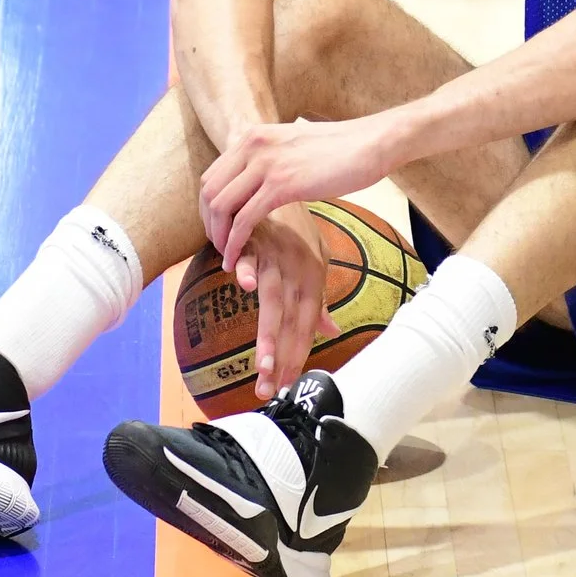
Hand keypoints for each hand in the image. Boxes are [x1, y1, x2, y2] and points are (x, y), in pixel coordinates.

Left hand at [201, 114, 402, 270]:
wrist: (371, 143)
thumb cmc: (342, 149)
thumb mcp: (296, 145)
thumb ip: (275, 156)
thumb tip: (267, 172)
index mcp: (254, 136)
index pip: (212, 175)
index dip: (208, 207)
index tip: (218, 228)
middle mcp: (253, 146)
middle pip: (209, 191)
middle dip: (209, 224)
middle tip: (219, 246)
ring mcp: (266, 164)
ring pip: (222, 206)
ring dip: (219, 236)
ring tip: (228, 256)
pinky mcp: (282, 185)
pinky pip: (245, 219)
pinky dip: (236, 243)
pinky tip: (238, 258)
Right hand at [236, 209, 329, 400]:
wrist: (282, 187)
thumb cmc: (295, 233)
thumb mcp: (315, 266)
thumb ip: (317, 302)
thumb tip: (332, 331)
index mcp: (312, 280)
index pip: (306, 326)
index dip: (297, 356)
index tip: (286, 386)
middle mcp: (297, 271)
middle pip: (289, 320)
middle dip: (280, 356)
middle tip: (269, 388)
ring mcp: (276, 255)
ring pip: (272, 298)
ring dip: (267, 331)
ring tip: (263, 363)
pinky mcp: (254, 238)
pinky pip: (250, 255)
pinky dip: (247, 268)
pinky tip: (243, 285)